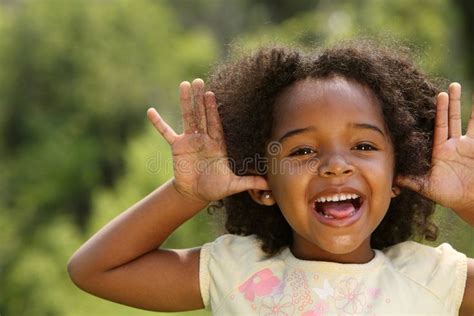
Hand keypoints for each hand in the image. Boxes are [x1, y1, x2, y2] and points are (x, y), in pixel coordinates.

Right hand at [147, 79, 268, 203]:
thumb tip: (269, 185)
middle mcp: (204, 138)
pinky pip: (167, 132)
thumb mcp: (233, 185)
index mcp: (218, 144)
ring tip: (183, 85)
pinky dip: (159, 123)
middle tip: (198, 81)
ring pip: (187, 118)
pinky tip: (151, 112)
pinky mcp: (177, 147)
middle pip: (202, 115)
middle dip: (200, 99)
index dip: (213, 109)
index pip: (215, 123)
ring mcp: (190, 140)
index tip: (211, 95)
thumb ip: (249, 182)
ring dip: (185, 102)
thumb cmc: (216, 188)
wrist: (196, 193)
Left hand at [397, 83, 473, 223]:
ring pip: (466, 121)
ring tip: (462, 88)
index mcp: (439, 150)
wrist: (468, 200)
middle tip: (449, 86)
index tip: (434, 98)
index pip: (438, 127)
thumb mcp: (426, 187)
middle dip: (450, 103)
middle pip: (451, 118)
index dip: (437, 113)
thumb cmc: (447, 195)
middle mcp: (452, 144)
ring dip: (465, 105)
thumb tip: (392, 177)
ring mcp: (466, 145)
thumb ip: (411, 181)